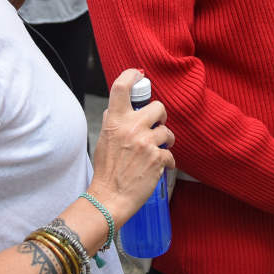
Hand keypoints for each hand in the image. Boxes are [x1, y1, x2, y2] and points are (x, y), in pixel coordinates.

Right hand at [88, 69, 175, 224]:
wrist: (110, 198)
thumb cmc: (106, 171)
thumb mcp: (103, 140)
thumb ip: (113, 122)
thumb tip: (119, 108)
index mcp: (115, 121)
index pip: (122, 87)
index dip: (132, 75)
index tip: (139, 75)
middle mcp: (131, 127)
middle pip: (158, 106)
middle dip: (160, 117)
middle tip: (155, 128)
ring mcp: (146, 142)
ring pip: (167, 131)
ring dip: (164, 141)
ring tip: (155, 151)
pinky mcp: (158, 158)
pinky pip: (170, 153)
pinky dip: (166, 161)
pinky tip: (157, 167)